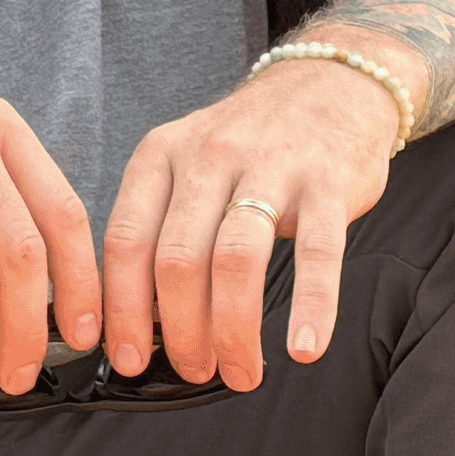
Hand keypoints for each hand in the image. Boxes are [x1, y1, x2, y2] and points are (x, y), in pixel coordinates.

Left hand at [102, 54, 401, 387]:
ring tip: (241, 373)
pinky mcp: (328, 180)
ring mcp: (270, 165)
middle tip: (193, 372)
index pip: (126, 242)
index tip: (127, 358)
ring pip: (236, 261)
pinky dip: (311, 306)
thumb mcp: (188, 163)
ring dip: (234, 331)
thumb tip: (138, 318)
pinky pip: (317, 252)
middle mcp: (209, 155)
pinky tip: (304, 348)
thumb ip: (161, 227)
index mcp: (161, 155)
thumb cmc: (253, 141)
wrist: (332, 82)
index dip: (122, 310)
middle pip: (178, 260)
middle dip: (181, 333)